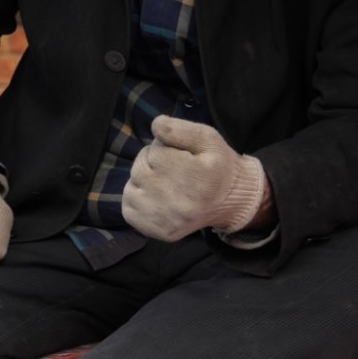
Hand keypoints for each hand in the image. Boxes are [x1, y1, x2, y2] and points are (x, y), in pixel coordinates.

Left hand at [121, 116, 270, 239]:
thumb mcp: (207, 138)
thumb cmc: (216, 165)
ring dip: (143, 180)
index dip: (164, 148)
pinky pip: (128, 207)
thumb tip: (155, 126)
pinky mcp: (156, 232)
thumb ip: (180, 129)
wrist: (228, 200)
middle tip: (173, 168)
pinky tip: (156, 197)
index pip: (155, 152)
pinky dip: (137, 198)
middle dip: (151, 162)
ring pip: (131, 187)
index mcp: (196, 177)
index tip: (180, 155)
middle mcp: (179, 204)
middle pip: (140, 169)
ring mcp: (166, 221)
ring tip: (165, 183)